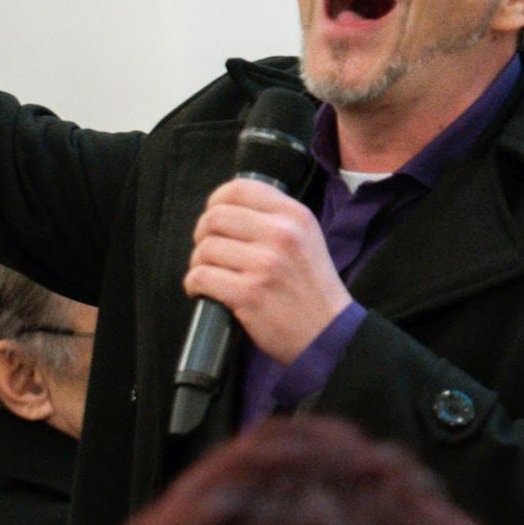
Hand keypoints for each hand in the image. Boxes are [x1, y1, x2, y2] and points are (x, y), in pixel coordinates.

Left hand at [185, 180, 351, 364]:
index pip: (240, 188)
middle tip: (209, 253)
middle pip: (215, 217)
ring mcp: (264, 264)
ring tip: (211, 276)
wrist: (329, 335)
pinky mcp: (249, 294)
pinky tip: (204, 292)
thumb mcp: (308, 239)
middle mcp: (281, 234)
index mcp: (295, 216)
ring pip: (205, 249)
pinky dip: (194, 285)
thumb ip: (276, 220)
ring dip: (199, 264)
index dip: (216, 201)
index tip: (214, 219)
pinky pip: (201, 277)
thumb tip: (229, 209)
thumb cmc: (313, 291)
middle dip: (203, 236)